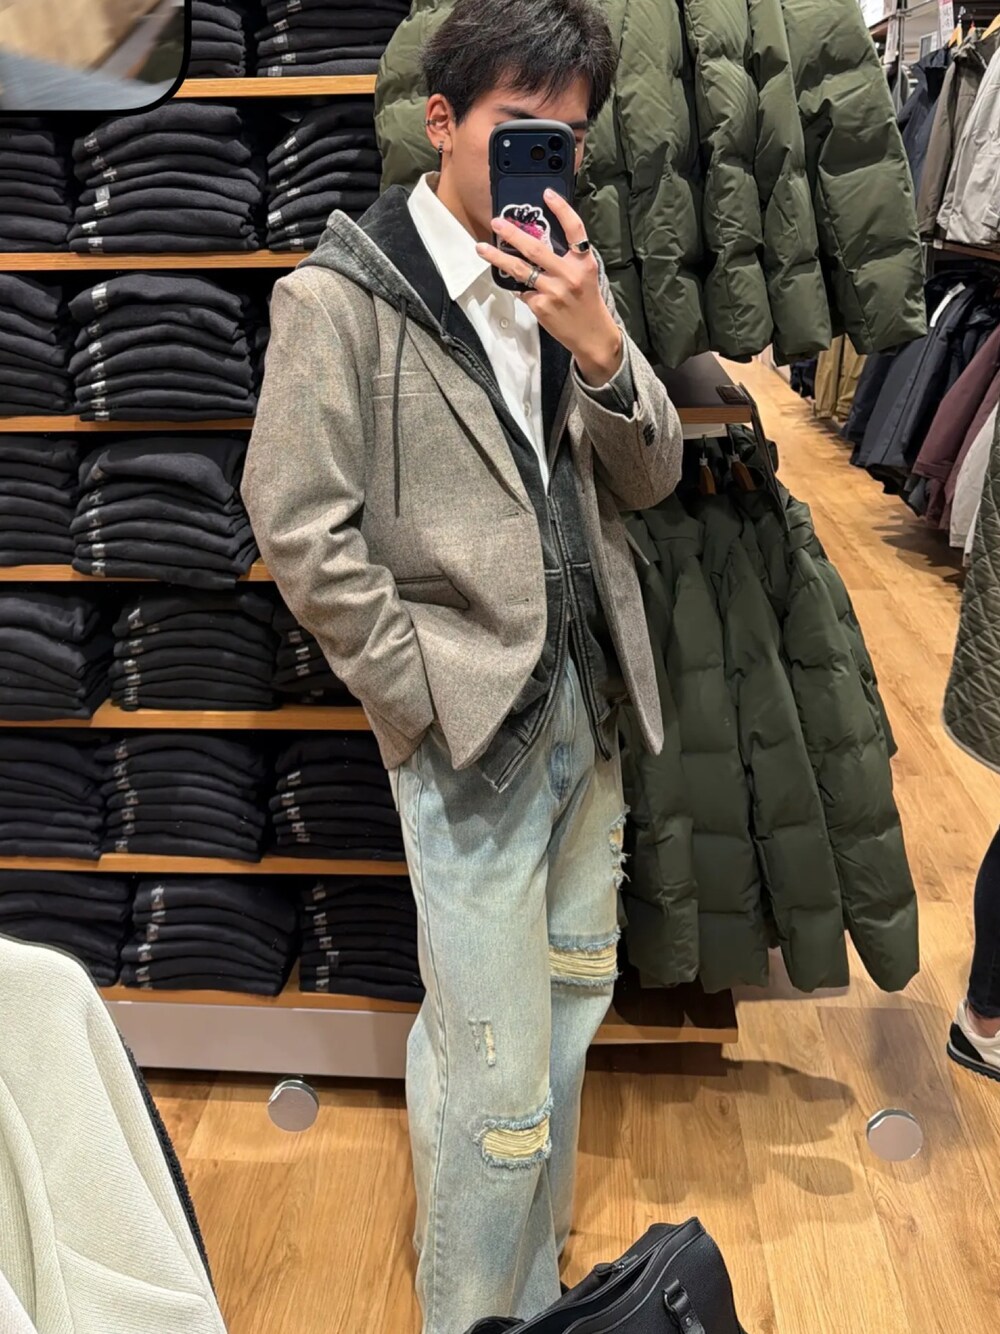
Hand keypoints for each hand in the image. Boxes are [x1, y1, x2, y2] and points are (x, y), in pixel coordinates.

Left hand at [475, 190, 622, 386]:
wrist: (592, 334)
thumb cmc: (586, 301)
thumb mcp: (585, 274)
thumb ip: (568, 258)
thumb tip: (536, 242)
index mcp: (583, 262)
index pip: (574, 229)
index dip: (561, 208)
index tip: (547, 194)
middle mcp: (568, 274)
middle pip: (536, 248)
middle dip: (512, 233)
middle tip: (497, 223)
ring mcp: (553, 291)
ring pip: (520, 269)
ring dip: (498, 257)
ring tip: (482, 248)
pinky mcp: (541, 306)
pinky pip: (522, 290)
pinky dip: (516, 285)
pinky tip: (512, 283)